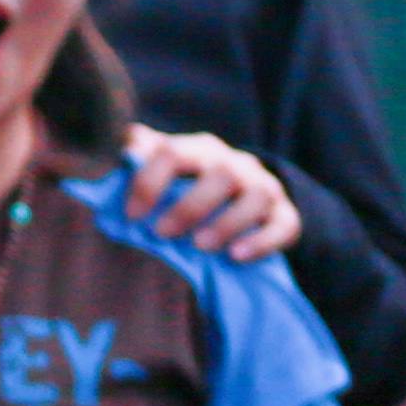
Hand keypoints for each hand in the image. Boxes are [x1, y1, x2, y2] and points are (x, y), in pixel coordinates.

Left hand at [115, 127, 303, 262]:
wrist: (248, 198)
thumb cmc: (193, 187)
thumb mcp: (167, 170)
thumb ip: (141, 158)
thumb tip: (118, 148)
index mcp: (201, 149)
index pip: (174, 153)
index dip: (149, 183)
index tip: (132, 215)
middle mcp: (236, 163)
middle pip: (220, 173)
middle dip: (189, 205)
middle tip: (162, 233)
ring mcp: (264, 188)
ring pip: (256, 196)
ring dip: (227, 222)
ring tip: (201, 247)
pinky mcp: (286, 215)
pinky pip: (283, 224)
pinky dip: (261, 241)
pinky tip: (237, 257)